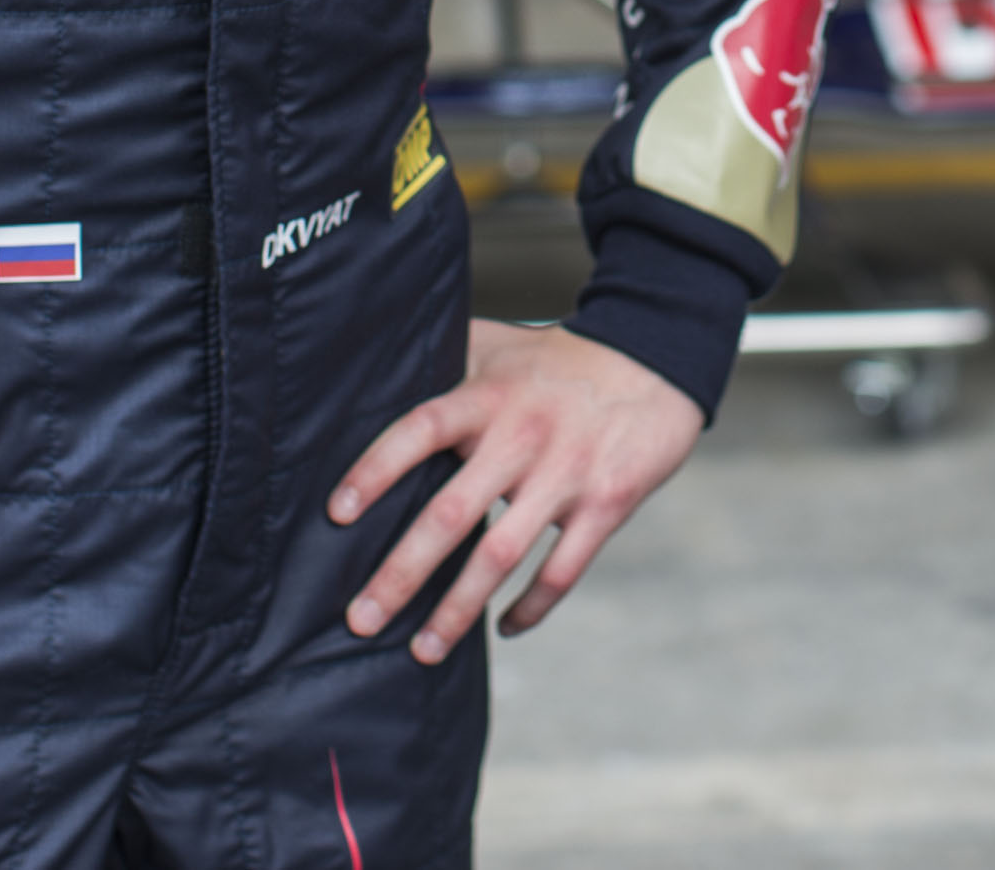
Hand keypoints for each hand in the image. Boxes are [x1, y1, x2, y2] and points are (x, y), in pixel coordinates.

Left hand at [329, 320, 705, 660]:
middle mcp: (521, 437)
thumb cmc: (562, 358)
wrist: (656, 359)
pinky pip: (562, 570)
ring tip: (423, 650)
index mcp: (487, 398)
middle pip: (450, 514)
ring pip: (502, 555)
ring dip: (459, 610)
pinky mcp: (606, 503)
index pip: (419, 431)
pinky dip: (531, 606)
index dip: (376, 470)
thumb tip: (378, 372)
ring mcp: (565, 474)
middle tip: (361, 619)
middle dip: (401, 574)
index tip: (338, 514)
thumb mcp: (499, 345)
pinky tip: (504, 628)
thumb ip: (445, 359)